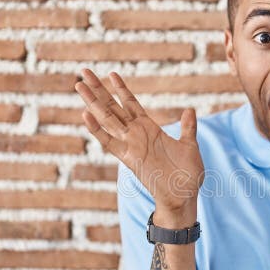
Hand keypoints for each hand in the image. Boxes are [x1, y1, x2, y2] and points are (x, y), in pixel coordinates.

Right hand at [74, 68, 203, 212]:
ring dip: (93, 102)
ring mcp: (131, 146)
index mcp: (150, 129)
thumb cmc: (187, 175)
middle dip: (98, 90)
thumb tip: (189, 110)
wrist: (184, 197)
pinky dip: (97, 130)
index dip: (121, 89)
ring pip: (107, 119)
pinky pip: (109, 142)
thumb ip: (187, 128)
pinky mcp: (129, 159)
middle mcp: (137, 135)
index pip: (131, 104)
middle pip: (113, 107)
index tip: (111, 73)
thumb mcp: (189, 146)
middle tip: (83, 72)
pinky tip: (85, 115)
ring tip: (79, 85)